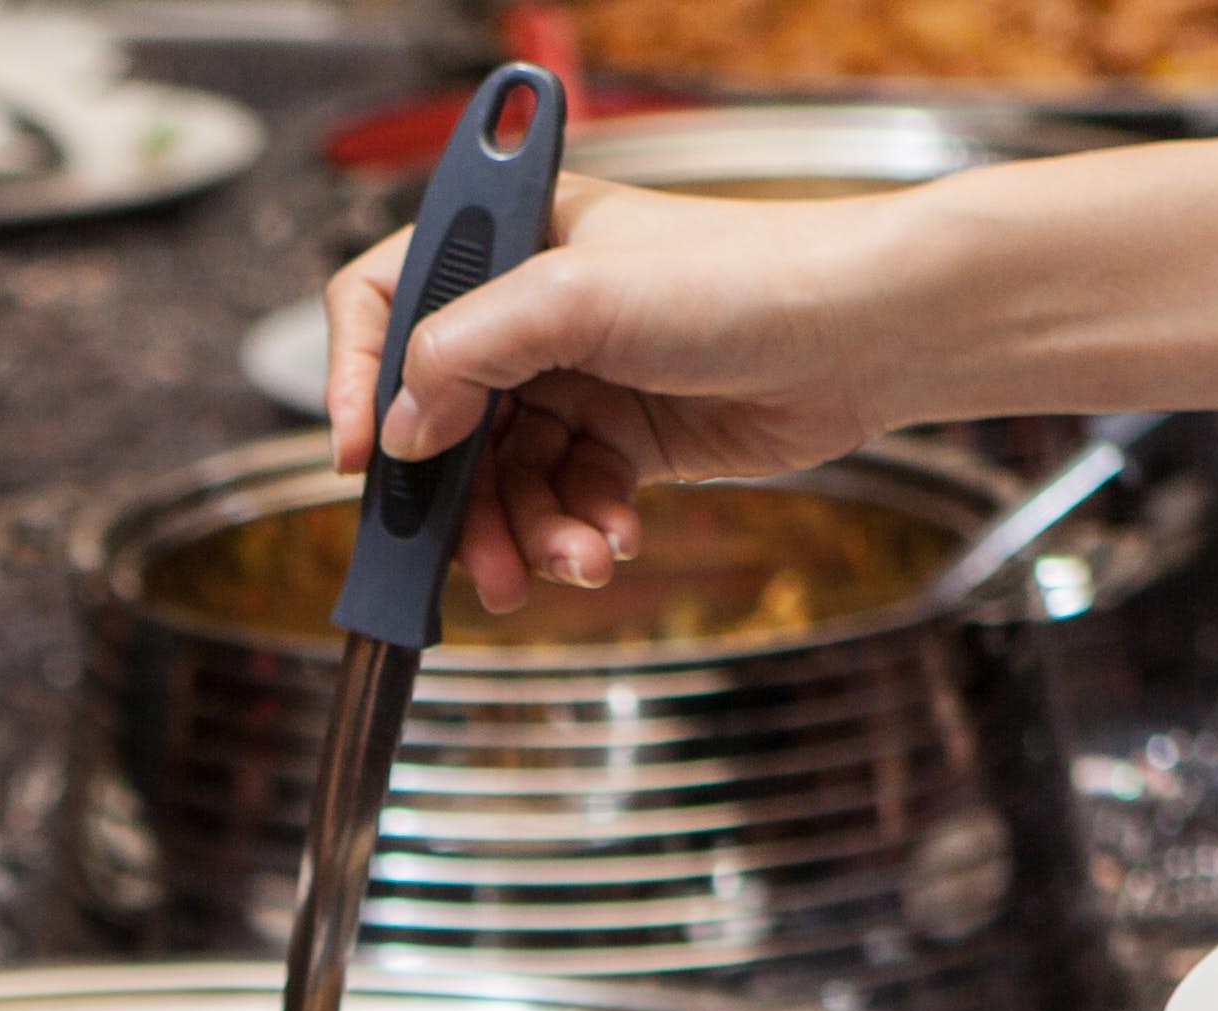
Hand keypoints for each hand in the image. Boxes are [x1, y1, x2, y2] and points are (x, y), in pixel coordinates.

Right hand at [329, 179, 914, 610]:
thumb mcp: (578, 298)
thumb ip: (466, 353)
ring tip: (570, 564)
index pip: (383, 300)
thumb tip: (396, 430)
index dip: (354, 378)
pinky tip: (615, 540)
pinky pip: (566, 500)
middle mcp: (532, 308)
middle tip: (471, 563)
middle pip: (439, 418)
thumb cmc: (742, 278)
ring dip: (527, 533)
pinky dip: (581, 531)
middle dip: (457, 499)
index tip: (360, 457)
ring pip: (503, 477)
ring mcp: (577, 375)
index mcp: (509, 239)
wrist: (864, 332)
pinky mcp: (624, 436)